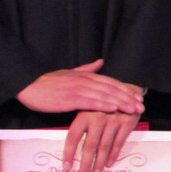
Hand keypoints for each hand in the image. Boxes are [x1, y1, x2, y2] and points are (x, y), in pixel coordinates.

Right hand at [16, 59, 144, 115]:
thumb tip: (101, 62)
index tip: (138, 97)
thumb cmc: (47, 82)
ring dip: (121, 102)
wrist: (28, 85)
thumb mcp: (70, 72)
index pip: (111, 82)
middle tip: (141, 106)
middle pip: (112, 89)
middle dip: (128, 98)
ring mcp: (78, 89)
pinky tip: (114, 109)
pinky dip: (103, 104)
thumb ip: (87, 68)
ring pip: (105, 95)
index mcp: (85, 75)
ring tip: (133, 110)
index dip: (126, 89)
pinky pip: (90, 102)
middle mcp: (84, 80)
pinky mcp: (70, 99)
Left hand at [60, 109, 138, 171]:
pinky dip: (113, 155)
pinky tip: (109, 164)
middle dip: (85, 164)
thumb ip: (81, 127)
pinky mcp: (127, 122)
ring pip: (104, 147)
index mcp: (84, 115)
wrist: (126, 91)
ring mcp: (113, 120)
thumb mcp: (88, 110)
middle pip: (89, 146)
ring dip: (99, 163)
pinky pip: (118, 142)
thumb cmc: (102, 105)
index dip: (68, 154)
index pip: (73, 137)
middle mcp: (97, 118)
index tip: (66, 168)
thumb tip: (70, 149)